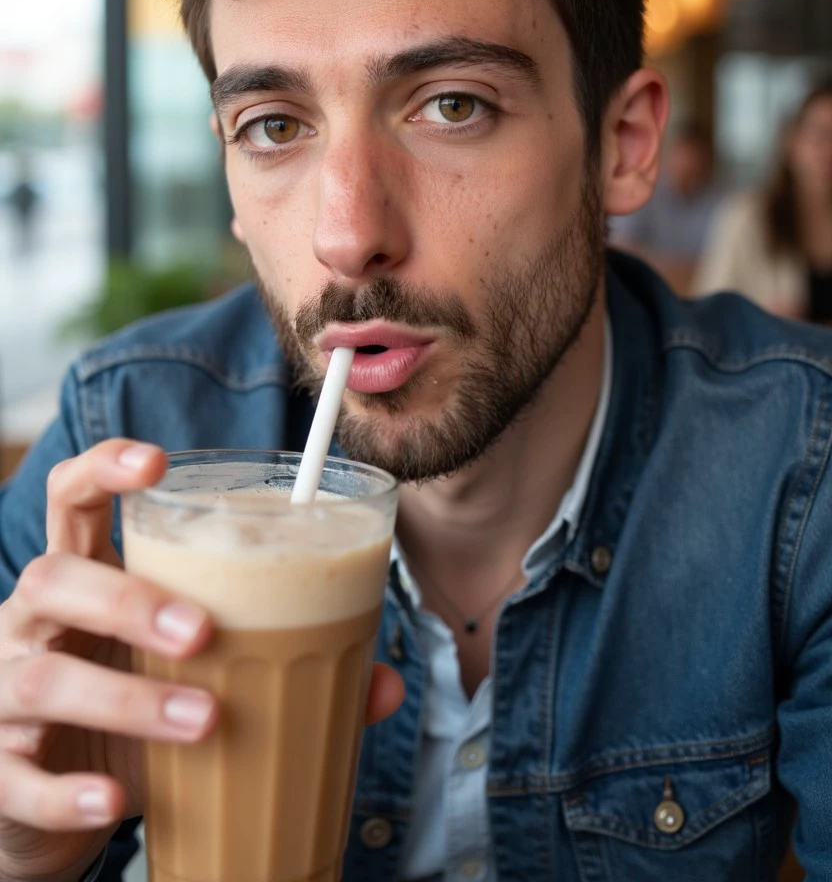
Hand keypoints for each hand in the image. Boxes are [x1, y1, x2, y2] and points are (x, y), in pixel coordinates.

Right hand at [0, 441, 403, 881]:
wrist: (43, 799)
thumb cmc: (127, 707)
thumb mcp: (191, 671)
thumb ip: (280, 661)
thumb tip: (383, 686)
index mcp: (84, 579)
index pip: (70, 498)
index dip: (103, 468)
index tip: (158, 463)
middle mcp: (36, 625)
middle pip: (53, 579)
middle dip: (128, 598)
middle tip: (204, 630)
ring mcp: (6, 697)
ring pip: (43, 678)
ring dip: (128, 698)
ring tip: (205, 720)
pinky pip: (20, 780)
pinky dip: (69, 791)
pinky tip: (115, 799)